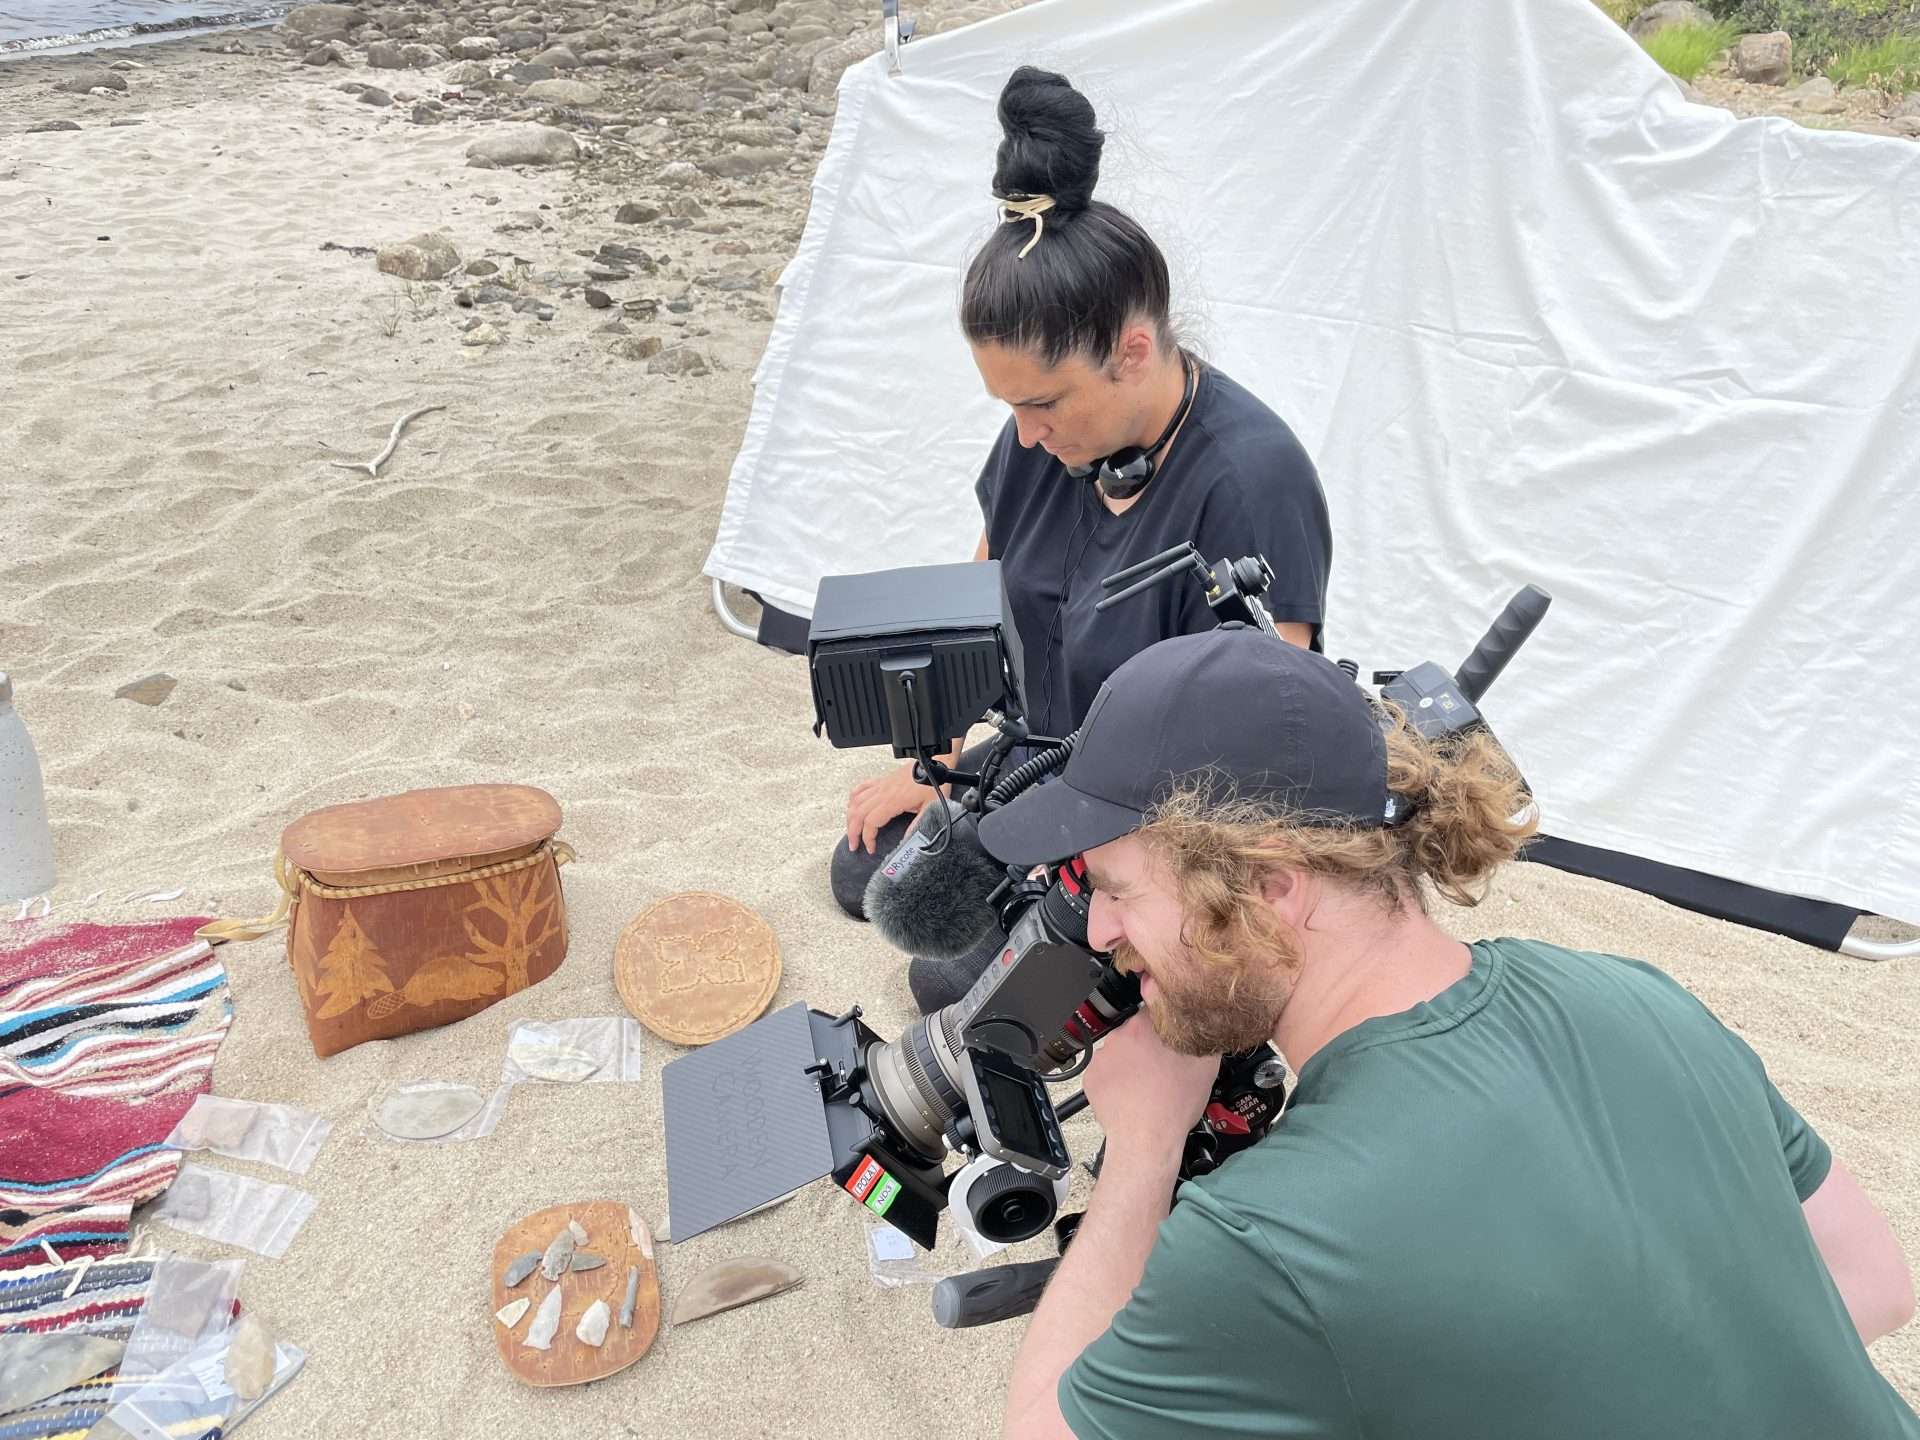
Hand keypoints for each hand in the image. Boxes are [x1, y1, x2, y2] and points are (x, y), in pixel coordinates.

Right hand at [844, 763, 933, 853]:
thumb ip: (918, 825)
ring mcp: (880, 785)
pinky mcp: (882, 780)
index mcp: (893, 800)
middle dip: (853, 832)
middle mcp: (883, 792)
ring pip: (855, 802)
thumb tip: (908, 840)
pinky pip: (860, 788)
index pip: (871, 822)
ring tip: (850, 831)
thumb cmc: (934, 782)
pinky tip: (852, 807)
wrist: (934, 762)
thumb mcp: (931, 807)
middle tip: (853, 845)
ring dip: (850, 818)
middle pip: (858, 813)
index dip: (867, 838)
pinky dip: (852, 799)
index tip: (871, 848)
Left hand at [1082, 1018, 1217, 1165]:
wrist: (1145, 1140)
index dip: (1166, 1023)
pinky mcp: (1091, 1076)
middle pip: (1136, 1032)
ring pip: (1120, 1052)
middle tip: (1162, 1066)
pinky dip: (1116, 1080)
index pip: (1155, 1009)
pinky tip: (1131, 1093)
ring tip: (1146, 1084)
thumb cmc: (1173, 1106)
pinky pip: (1106, 1072)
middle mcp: (1120, 1036)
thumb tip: (1205, 1031)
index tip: (1171, 1037)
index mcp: (1146, 1027)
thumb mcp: (1206, 1067)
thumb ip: (1205, 1039)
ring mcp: (1102, 1057)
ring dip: (1131, 1063)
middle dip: (1147, 1045)